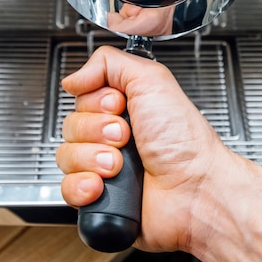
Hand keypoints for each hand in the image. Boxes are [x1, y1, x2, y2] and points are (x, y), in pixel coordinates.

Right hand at [56, 45, 226, 253]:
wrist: (195, 189)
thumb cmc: (185, 141)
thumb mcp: (152, 80)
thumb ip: (109, 63)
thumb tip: (74, 77)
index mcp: (124, 107)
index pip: (82, 97)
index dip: (96, 102)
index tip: (118, 106)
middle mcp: (113, 136)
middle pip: (71, 125)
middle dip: (97, 130)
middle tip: (125, 136)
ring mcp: (104, 167)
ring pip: (66, 156)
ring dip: (93, 158)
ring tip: (119, 164)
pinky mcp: (99, 197)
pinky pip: (67, 188)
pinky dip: (82, 186)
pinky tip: (102, 185)